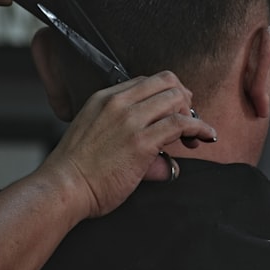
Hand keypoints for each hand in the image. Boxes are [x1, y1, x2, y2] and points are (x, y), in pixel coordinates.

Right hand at [38, 71, 217, 218]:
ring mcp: (131, 121)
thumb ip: (123, 135)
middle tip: (189, 120)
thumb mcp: (94, 136)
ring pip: (176, 99)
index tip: (174, 112)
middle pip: (166, 82)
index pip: (146, 81)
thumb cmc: (76, 171)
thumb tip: (162, 159)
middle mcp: (119, 103)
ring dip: (193, 114)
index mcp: (105, 98)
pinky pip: (181, 125)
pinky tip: (206, 136)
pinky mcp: (142, 142)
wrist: (63, 188)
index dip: (166, 94)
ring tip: (197, 134)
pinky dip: (199, 128)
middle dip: (184, 99)